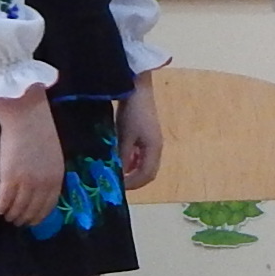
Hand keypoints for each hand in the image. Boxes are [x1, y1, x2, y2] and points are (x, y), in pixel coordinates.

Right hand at [0, 88, 63, 224]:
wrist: (27, 117)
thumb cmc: (40, 130)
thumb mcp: (53, 154)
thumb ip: (50, 172)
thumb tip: (43, 188)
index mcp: (56, 177)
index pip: (48, 205)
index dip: (39, 216)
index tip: (33, 221)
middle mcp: (43, 184)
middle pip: (33, 210)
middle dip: (25, 218)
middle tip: (18, 222)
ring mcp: (26, 183)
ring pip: (18, 208)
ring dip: (12, 215)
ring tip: (7, 216)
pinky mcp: (9, 179)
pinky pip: (5, 200)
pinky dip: (1, 207)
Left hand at [118, 76, 163, 190]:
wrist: (138, 88)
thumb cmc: (132, 113)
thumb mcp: (124, 136)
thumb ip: (123, 156)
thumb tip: (120, 174)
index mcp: (154, 149)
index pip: (147, 175)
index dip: (133, 184)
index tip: (118, 187)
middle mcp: (156, 147)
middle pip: (149, 172)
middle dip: (134, 180)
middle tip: (118, 183)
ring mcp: (153, 140)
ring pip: (145, 163)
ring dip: (133, 170)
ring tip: (118, 172)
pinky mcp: (148, 134)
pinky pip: (142, 154)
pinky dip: (133, 160)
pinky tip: (122, 157)